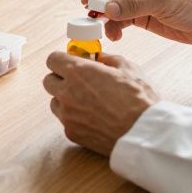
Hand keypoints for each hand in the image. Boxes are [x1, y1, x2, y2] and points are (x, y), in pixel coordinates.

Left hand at [43, 52, 158, 156]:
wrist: (143, 134)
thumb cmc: (138, 100)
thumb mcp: (128, 68)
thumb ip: (109, 60)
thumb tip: (101, 58)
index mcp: (79, 72)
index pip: (52, 60)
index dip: (62, 59)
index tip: (70, 61)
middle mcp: (67, 93)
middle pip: (48, 81)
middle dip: (60, 78)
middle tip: (78, 80)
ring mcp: (67, 115)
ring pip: (55, 102)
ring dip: (65, 99)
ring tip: (87, 101)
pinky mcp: (72, 134)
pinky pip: (66, 121)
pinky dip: (75, 118)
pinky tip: (93, 118)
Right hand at [83, 0, 191, 46]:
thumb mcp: (164, 3)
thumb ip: (134, 6)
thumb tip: (106, 9)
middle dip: (100, 3)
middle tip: (94, 18)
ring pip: (112, 4)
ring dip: (106, 17)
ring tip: (108, 31)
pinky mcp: (141, 14)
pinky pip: (119, 18)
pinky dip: (114, 26)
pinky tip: (116, 35)